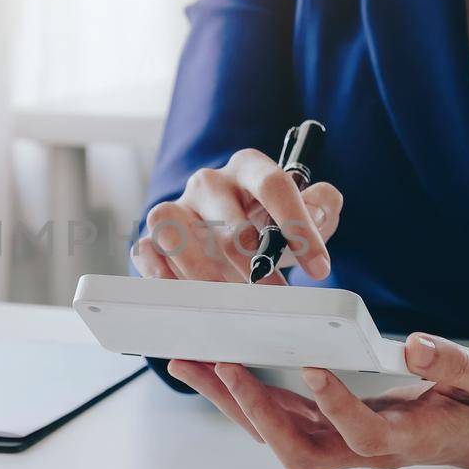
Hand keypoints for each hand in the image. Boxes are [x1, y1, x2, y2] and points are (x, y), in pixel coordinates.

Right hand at [132, 149, 342, 283]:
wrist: (233, 241)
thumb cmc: (269, 225)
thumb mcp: (305, 213)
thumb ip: (321, 205)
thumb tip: (320, 208)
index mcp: (248, 168)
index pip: (273, 184)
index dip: (297, 225)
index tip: (319, 266)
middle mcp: (209, 182)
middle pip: (228, 220)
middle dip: (255, 264)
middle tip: (275, 296)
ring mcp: (177, 207)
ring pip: (176, 229)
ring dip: (204, 271)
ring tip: (227, 300)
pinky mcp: (152, 235)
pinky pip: (147, 248)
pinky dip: (160, 272)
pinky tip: (183, 295)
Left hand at [167, 336, 468, 468]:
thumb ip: (456, 362)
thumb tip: (416, 344)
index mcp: (410, 438)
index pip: (366, 434)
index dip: (338, 407)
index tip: (314, 368)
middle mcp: (367, 448)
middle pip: (300, 447)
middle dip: (256, 410)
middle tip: (220, 365)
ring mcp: (343, 441)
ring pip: (278, 434)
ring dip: (233, 402)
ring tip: (191, 362)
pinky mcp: (329, 425)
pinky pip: (277, 416)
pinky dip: (242, 394)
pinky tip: (213, 364)